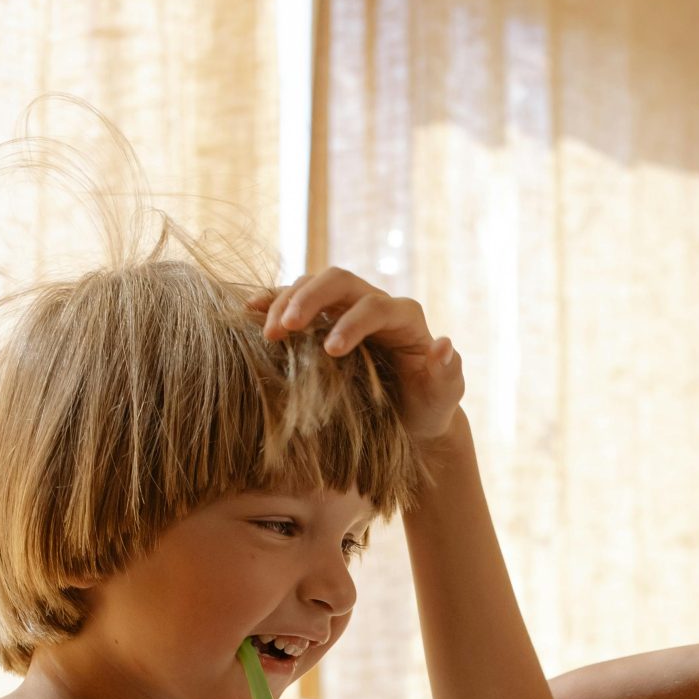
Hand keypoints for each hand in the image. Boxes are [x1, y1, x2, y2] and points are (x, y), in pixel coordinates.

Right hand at [249, 268, 465, 441]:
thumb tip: (445, 345)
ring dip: (287, 301)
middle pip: (339, 282)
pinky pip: (295, 300)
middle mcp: (374, 304)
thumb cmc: (429, 408)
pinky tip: (249, 312)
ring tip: (268, 332)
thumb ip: (449, 374)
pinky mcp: (324, 321)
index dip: (352, 323)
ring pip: (313, 285)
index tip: (331, 352)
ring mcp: (346, 310)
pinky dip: (273, 302)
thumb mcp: (445, 397)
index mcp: (405, 318)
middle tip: (285, 327)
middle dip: (311, 299)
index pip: (376, 306)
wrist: (411, 416)